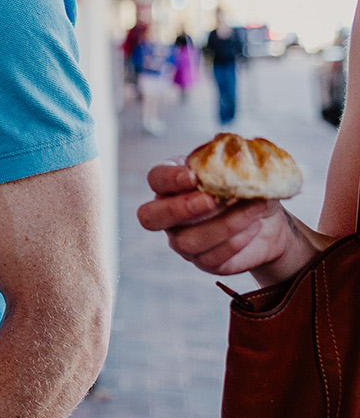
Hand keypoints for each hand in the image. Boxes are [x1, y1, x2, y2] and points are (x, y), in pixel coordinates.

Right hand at [137, 162, 319, 286]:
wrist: (267, 218)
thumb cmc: (247, 188)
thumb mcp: (240, 170)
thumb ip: (230, 162)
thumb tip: (234, 155)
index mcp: (172, 184)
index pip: (156, 179)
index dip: (170, 179)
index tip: (194, 176)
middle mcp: (168, 214)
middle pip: (149, 217)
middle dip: (178, 209)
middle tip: (212, 200)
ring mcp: (182, 240)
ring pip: (187, 241)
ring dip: (225, 225)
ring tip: (254, 210)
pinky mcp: (203, 261)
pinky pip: (211, 258)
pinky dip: (236, 242)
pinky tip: (254, 227)